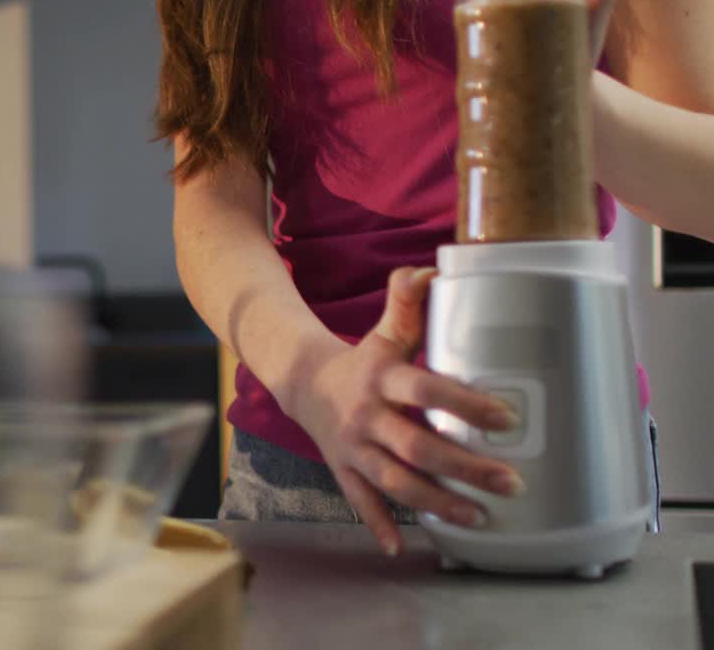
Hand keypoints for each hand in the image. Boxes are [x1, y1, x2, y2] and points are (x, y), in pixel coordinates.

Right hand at [283, 268, 524, 556]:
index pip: (426, 389)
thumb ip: (406, 304)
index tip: (508, 419)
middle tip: (512, 482)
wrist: (302, 385)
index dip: (465, 404)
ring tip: (480, 517)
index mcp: (381, 378)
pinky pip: (360, 502)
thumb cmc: (362, 361)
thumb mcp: (383, 333)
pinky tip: (402, 547)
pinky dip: (378, 525)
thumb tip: (431, 268)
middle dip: (465, 467)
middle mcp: (365, 416)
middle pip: (416, 445)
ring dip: (437, 503)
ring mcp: (352, 449)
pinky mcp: (344, 472)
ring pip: (394, 481)